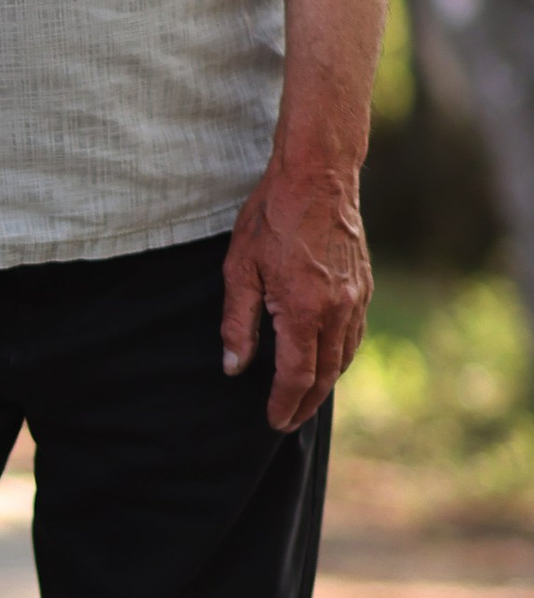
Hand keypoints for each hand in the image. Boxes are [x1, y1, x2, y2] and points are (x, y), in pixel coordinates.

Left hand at [219, 150, 371, 431]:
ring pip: (344, 356)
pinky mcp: (364, 285)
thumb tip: (234, 368)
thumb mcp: (239, 268)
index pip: (296, 375)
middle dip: (305, 404)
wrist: (318, 176)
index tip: (272, 422)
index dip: (283, 403)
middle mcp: (337, 310)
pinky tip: (327, 360)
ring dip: (326, 384)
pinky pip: (354, 334)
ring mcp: (356, 298)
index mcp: (303, 310)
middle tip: (287, 422)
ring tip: (305, 400)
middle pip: (325, 375)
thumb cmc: (271, 217)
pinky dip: (341, 356)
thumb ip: (238, 323)